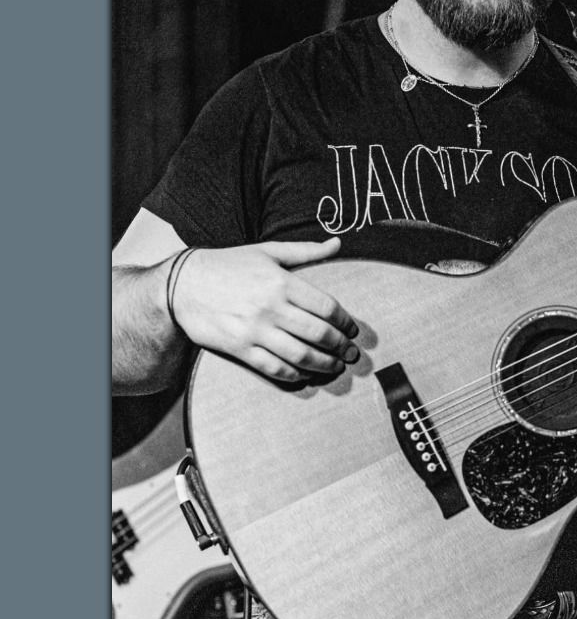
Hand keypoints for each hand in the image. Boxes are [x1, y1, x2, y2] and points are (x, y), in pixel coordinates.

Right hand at [172, 238, 360, 383]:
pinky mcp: (238, 347)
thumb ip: (306, 251)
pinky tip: (305, 375)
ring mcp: (254, 329)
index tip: (353, 330)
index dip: (346, 322)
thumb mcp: (267, 250)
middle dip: (341, 347)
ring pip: (300, 355)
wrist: (181, 285)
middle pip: (318, 333)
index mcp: (282, 282)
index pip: (327, 307)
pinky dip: (294, 374)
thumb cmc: (227, 265)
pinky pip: (273, 367)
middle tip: (352, 354)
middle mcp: (271, 307)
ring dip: (325, 364)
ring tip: (336, 366)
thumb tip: (338, 243)